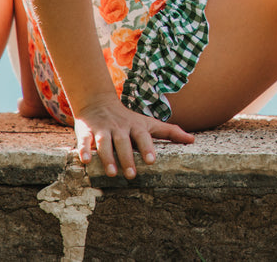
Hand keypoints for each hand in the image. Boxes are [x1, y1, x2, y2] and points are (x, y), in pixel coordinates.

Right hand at [68, 96, 194, 178]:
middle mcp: (119, 128)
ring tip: (113, 174)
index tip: (151, 161)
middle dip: (127, 158)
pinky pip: (84, 141)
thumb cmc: (128, 118)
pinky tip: (85, 161)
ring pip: (104, 143)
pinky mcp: (86, 132)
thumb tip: (193, 140)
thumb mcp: (149, 123)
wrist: (98, 102)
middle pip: (123, 143)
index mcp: (135, 127)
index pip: (143, 137)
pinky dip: (84, 150)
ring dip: (108, 158)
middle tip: (132, 175)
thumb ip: (170, 132)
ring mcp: (103, 130)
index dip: (147, 148)